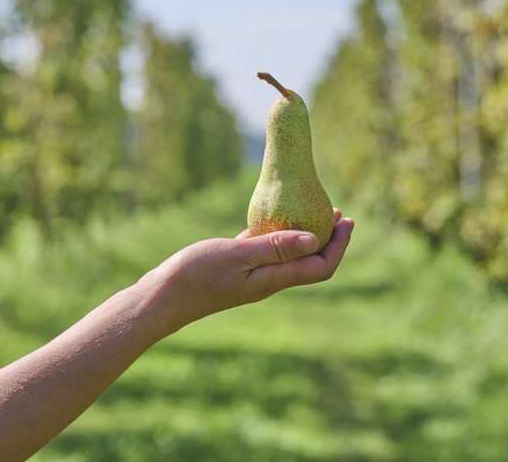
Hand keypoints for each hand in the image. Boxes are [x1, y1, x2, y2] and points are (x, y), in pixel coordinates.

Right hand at [140, 208, 353, 328]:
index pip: (321, 267)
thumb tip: (314, 238)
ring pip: (289, 254)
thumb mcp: (238, 255)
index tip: (346, 219)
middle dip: (328, 238)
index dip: (339, 245)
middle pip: (311, 261)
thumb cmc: (196, 276)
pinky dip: (276, 233)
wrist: (161, 298)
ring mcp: (252, 275)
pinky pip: (264, 249)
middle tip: (338, 211)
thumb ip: (275, 247)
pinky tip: (273, 215)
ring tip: (313, 208)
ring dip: (305, 233)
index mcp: (274, 279)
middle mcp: (268, 280)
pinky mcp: (236, 268)